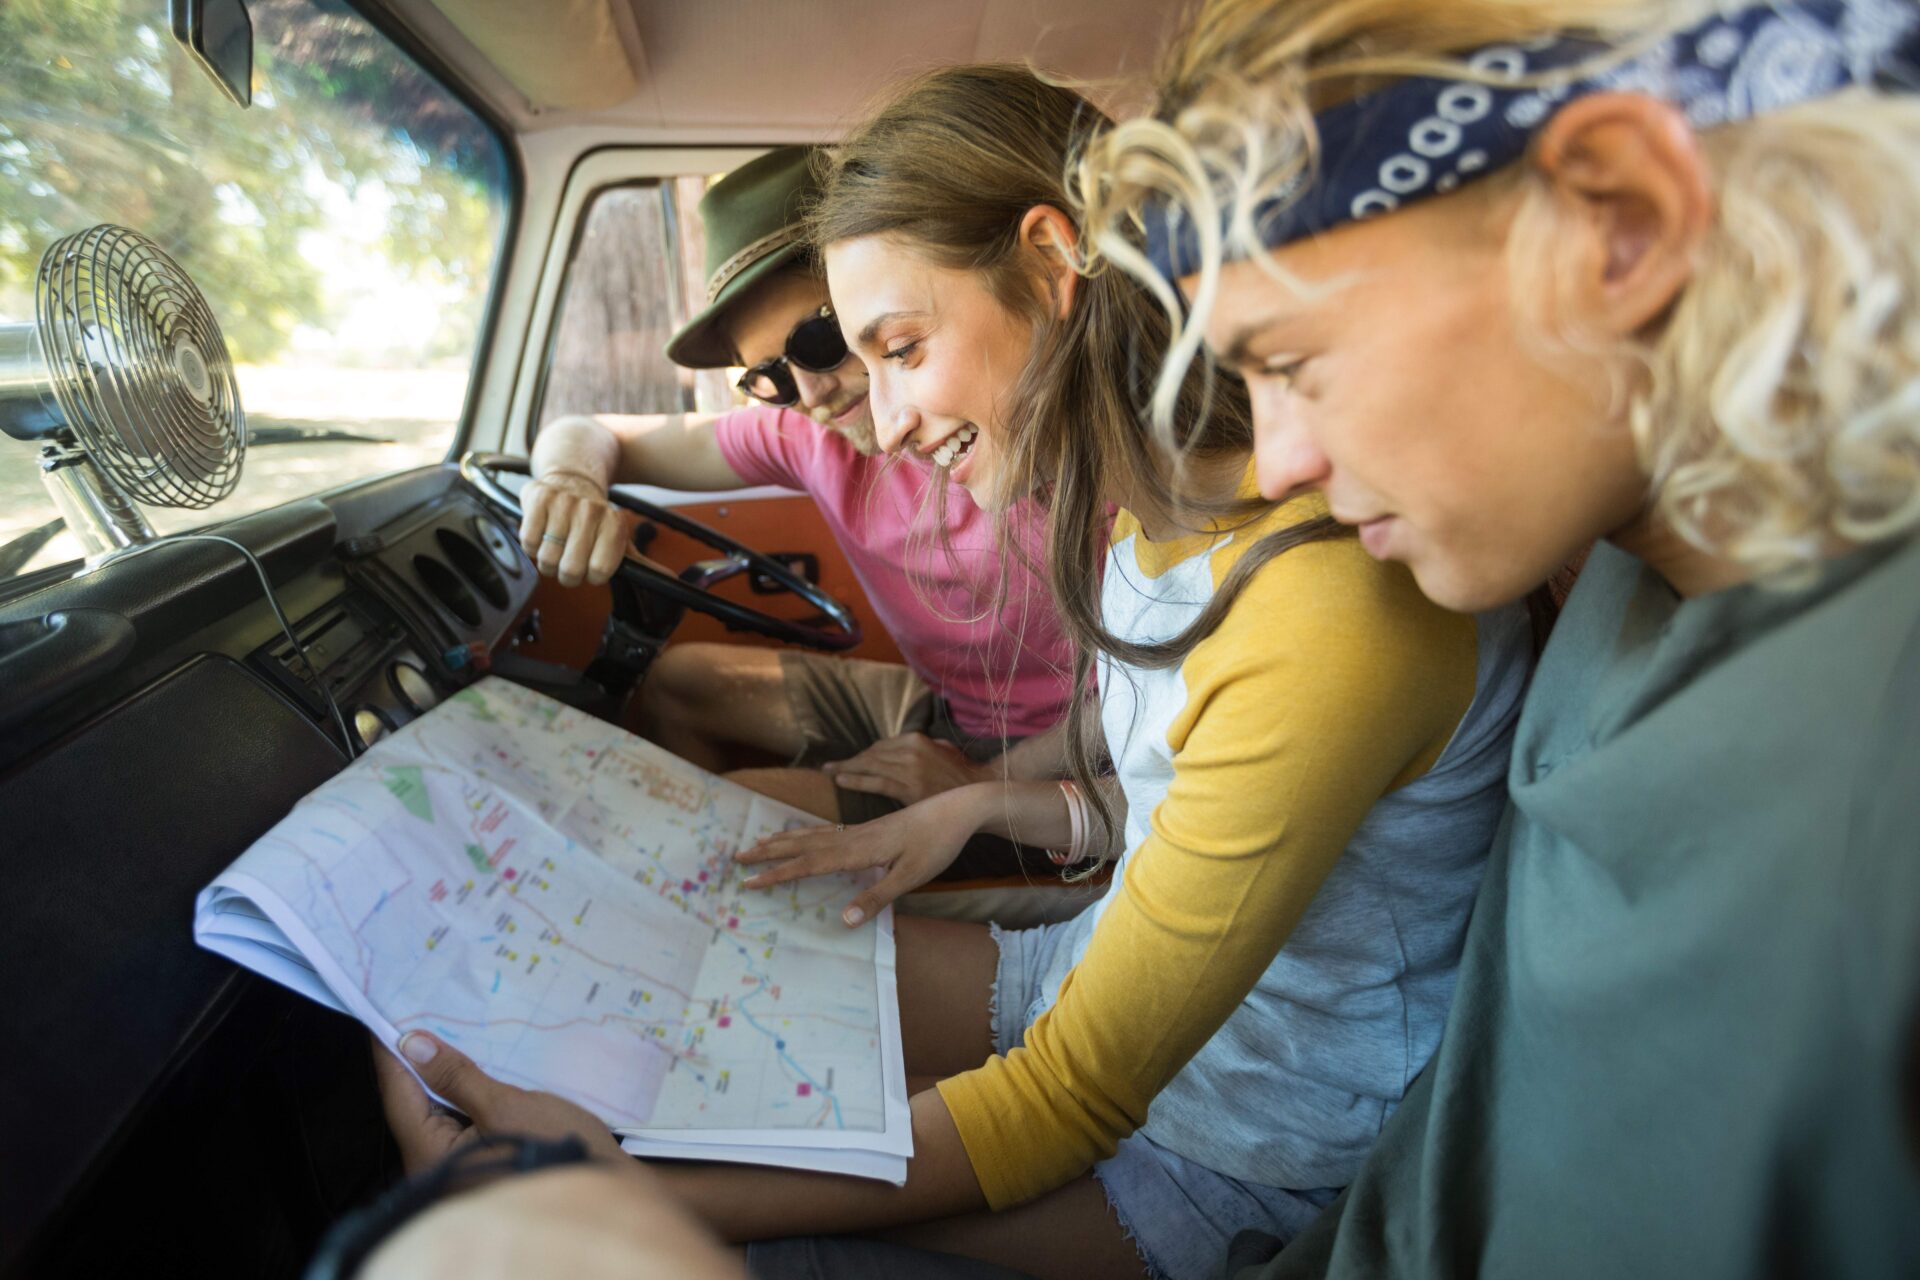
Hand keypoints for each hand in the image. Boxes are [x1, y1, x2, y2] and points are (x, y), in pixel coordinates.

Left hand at [373, 1029, 629, 1174]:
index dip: (391, 1051)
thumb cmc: (552, 1151)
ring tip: (456, 1030)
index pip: (397, 1092)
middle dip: (422, 1059)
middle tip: (428, 1011)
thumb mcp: (505, 1105)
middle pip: (416, 1101)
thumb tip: (411, 1043)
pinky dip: (468, 1093)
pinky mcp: (482, 1161)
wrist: (599, 1196)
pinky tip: (481, 1068)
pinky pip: (462, 1121)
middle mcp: (433, 1165)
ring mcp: (457, 1166)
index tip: (388, 1011)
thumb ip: (455, 1075)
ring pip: (441, 1109)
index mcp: (429, 1154)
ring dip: (449, 1075)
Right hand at [517, 470, 640, 586]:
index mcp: (615, 524)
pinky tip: (542, 534)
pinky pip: (528, 541)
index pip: (600, 572)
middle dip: (566, 575)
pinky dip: (532, 546)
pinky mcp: (539, 498)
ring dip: (547, 561)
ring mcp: (564, 503)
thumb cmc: (595, 520)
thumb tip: (669, 580)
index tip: (590, 566)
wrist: (573, 478)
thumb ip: (640, 563)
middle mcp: (591, 511)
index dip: (591, 576)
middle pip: (571, 570)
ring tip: (555, 547)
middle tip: (568, 562)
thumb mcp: (620, 538)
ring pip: (547, 559)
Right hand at [735, 788, 986, 925]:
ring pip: (812, 835)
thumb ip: (877, 897)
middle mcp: (853, 838)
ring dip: (783, 840)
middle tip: (736, 856)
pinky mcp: (871, 828)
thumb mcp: (911, 877)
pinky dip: (806, 833)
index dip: (777, 875)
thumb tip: (843, 920)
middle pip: (801, 845)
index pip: (809, 865)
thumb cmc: (937, 844)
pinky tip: (803, 835)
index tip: (749, 882)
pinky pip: (827, 831)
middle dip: (768, 853)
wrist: (958, 808)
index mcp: (858, 850)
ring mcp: (860, 831)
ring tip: (759, 842)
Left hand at [821, 733, 994, 806]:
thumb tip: (904, 749)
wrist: (979, 791)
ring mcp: (908, 769)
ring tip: (829, 772)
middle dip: (850, 761)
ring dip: (846, 769)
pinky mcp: (908, 788)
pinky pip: (875, 783)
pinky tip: (841, 781)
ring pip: (869, 766)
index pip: (881, 746)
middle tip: (829, 767)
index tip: (851, 761)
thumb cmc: (962, 773)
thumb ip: (922, 746)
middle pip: (871, 755)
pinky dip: (855, 781)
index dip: (863, 755)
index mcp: (916, 739)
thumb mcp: (943, 749)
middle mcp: (909, 750)